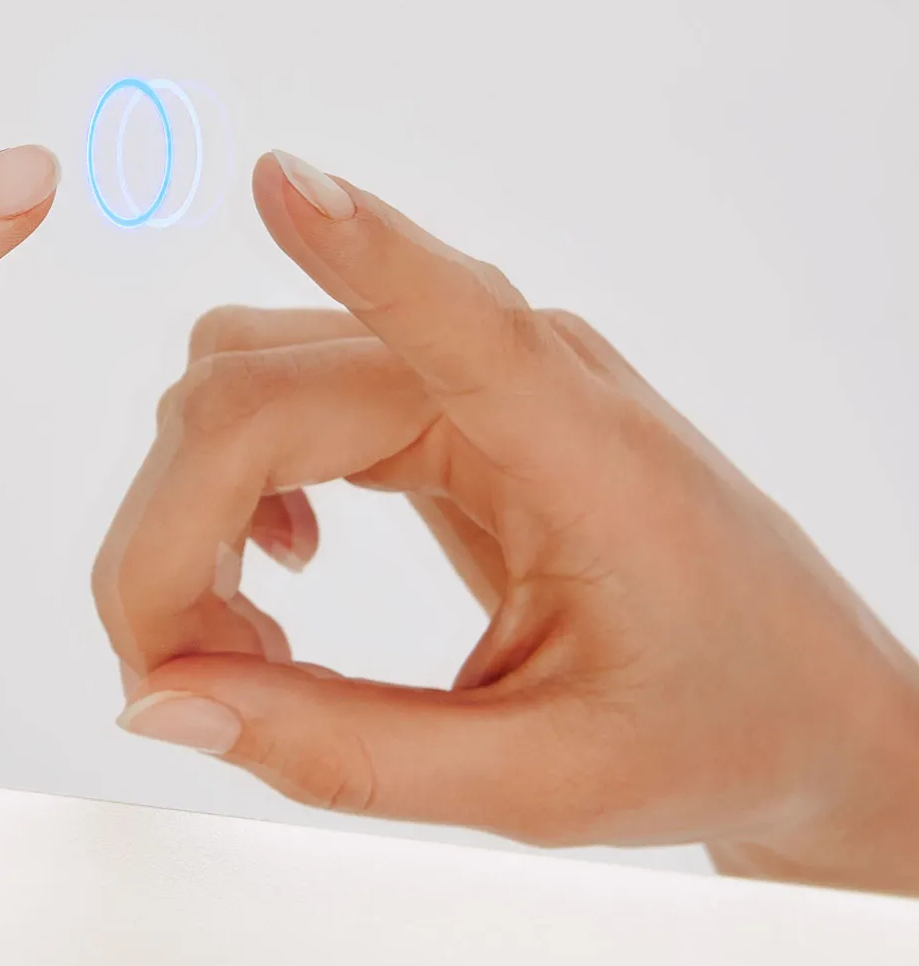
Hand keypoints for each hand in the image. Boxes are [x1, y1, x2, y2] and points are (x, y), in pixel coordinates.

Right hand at [93, 150, 918, 894]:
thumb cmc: (713, 727)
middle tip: (181, 676)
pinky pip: (277, 397)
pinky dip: (231, 489)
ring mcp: (471, 372)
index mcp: (584, 453)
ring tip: (246, 641)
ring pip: (244, 383)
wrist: (802, 703)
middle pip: (258, 390)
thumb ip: (342, 750)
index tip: (280, 182)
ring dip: (191, 507)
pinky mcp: (434, 392)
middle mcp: (521, 373)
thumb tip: (162, 702)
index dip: (358, 250)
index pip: (461, 320)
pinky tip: (282, 572)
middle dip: (172, 532)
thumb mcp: (537, 784)